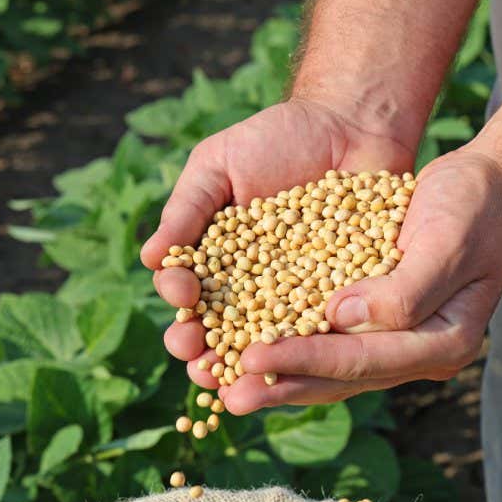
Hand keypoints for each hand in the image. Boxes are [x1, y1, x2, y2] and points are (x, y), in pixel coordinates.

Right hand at [140, 98, 416, 371]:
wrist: (352, 125)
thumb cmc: (276, 139)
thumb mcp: (219, 165)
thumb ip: (187, 209)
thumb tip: (150, 258)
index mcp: (215, 263)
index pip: (188, 295)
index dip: (181, 304)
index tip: (183, 296)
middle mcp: (251, 290)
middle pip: (220, 333)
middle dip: (204, 350)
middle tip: (199, 357)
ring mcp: (297, 300)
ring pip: (267, 344)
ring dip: (248, 365)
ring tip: (238, 377)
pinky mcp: (341, 300)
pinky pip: (323, 331)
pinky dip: (308, 349)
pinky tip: (298, 361)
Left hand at [217, 147, 501, 413]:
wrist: (490, 187)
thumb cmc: (475, 207)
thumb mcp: (449, 239)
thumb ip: (404, 290)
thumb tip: (342, 317)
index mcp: (443, 342)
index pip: (363, 360)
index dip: (306, 360)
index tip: (251, 359)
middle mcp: (418, 353)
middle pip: (340, 378)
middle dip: (280, 386)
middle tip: (227, 396)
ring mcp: (396, 342)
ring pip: (328, 369)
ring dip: (276, 377)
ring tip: (223, 386)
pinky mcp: (375, 323)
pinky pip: (326, 342)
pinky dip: (286, 346)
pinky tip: (244, 348)